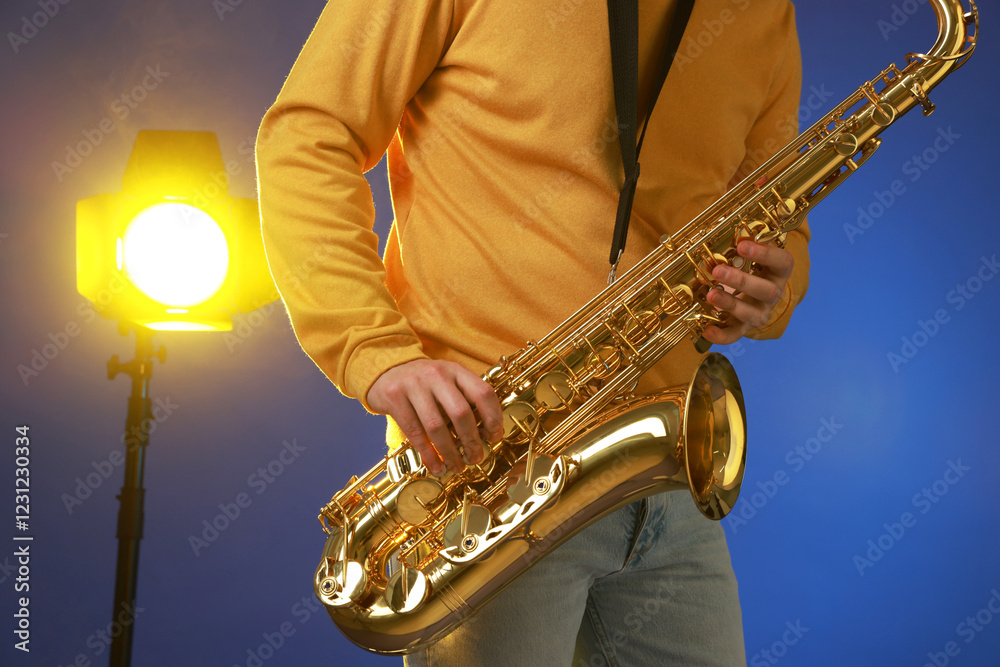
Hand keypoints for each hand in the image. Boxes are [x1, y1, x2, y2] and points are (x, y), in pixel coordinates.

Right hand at [366, 359, 503, 475]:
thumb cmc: (423, 383)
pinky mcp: (394, 398)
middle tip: (475, 457)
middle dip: (471, 441)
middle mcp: (436, 375)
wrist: (385, 371)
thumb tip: (485, 433)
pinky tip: (436, 465)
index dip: (493, 418)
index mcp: (455, 370)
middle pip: (461, 412)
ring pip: (437, 426)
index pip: (483, 392)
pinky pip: (415, 432)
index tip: (494, 437)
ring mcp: (414, 385)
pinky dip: (428, 453)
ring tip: (457, 466)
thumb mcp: (446, 381)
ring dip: (450, 452)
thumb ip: (464, 399)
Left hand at [702, 240, 793, 344]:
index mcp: (778, 272)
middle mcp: (773, 293)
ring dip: (730, 304)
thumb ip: (740, 248)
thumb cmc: (749, 268)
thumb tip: (721, 236)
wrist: (751, 295)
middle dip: (741, 281)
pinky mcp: (745, 327)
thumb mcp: (748, 256)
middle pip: (766, 290)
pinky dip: (721, 336)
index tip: (742, 245)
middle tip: (718, 271)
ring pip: (751, 313)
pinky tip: (707, 331)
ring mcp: (760, 312)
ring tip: (710, 295)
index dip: (765, 254)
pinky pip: (735, 334)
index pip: (782, 262)